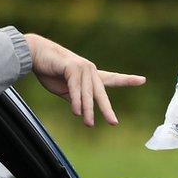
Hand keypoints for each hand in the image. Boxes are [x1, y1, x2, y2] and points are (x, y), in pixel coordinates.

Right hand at [25, 33, 145, 126]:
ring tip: (89, 124)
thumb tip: (82, 111)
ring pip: (88, 94)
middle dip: (106, 109)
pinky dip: (76, 100)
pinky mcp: (72, 67)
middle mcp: (90, 70)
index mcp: (90, 75)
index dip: (127, 80)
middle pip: (101, 93)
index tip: (142, 80)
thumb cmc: (49, 70)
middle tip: (113, 122)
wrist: (35, 54)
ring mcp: (82, 68)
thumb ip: (75, 98)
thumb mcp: (65, 89)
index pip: (112, 78)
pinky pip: (76, 88)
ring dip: (87, 110)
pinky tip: (76, 112)